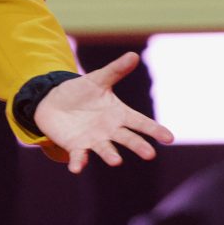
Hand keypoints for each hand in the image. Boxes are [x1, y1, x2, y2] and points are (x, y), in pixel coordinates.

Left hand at [32, 52, 174, 173]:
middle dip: (138, 145)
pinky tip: (76, 169)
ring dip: (110, 155)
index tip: (169, 138)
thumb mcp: (98, 79)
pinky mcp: (76, 146)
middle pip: (127, 138)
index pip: (140, 122)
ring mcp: (94, 140)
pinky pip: (79, 156)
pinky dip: (78, 162)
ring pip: (105, 149)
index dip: (154, 130)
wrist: (54, 102)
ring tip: (116, 161)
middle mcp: (110, 130)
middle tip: (150, 154)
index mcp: (119, 114)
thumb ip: (116, 70)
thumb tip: (133, 55)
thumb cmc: (81, 91)